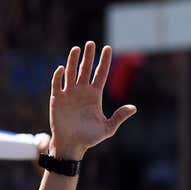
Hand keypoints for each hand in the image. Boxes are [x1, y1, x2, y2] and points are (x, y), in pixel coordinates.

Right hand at [48, 41, 136, 160]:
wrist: (71, 145)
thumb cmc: (89, 138)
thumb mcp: (108, 128)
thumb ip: (119, 117)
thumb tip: (133, 108)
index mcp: (94, 96)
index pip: (100, 74)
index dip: (104, 61)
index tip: (107, 48)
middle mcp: (82, 92)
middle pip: (85, 69)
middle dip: (88, 56)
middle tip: (90, 43)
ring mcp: (69, 94)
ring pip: (71, 73)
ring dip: (73, 61)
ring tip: (76, 49)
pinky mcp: (57, 99)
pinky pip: (57, 84)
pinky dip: (59, 76)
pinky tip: (62, 69)